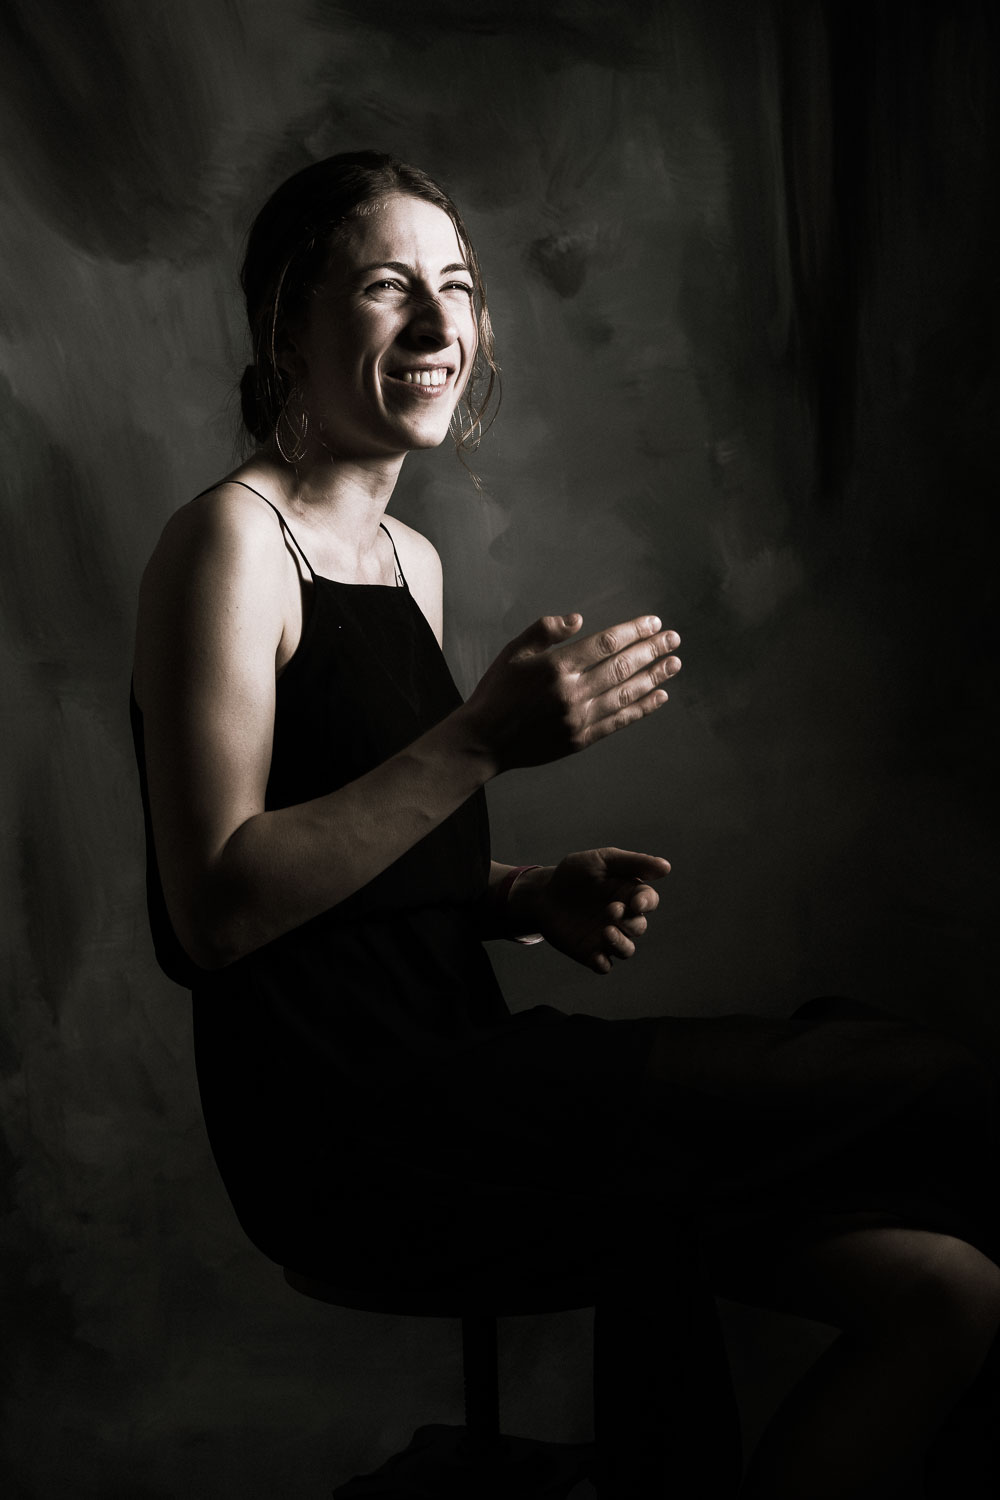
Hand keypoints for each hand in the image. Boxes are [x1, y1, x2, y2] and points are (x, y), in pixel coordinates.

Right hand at [459, 613, 680, 773]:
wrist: (484, 740)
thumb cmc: (496, 693)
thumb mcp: (513, 652)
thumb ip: (544, 630)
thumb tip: (578, 619)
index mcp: (555, 667)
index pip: (605, 644)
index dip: (633, 631)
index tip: (653, 623)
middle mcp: (571, 692)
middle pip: (622, 666)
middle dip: (651, 650)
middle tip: (673, 639)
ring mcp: (578, 718)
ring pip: (626, 693)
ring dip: (654, 677)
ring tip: (674, 663)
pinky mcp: (580, 739)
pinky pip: (619, 721)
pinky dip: (641, 708)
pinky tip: (659, 696)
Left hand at [515, 848, 669, 974]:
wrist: (542, 894)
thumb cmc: (574, 873)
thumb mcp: (602, 860)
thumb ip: (633, 863)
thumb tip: (666, 867)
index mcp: (628, 894)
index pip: (649, 901)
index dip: (646, 902)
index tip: (636, 901)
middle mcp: (622, 918)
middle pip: (639, 927)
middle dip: (629, 921)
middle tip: (610, 909)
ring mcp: (607, 937)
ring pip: (627, 950)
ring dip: (621, 944)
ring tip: (606, 931)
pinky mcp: (590, 952)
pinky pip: (604, 965)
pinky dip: (603, 964)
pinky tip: (596, 957)